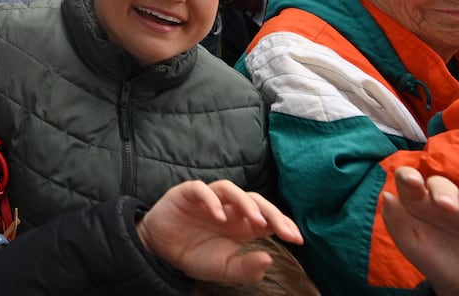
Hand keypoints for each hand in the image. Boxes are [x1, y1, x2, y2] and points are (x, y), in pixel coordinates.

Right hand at [137, 180, 302, 284]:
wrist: (161, 253)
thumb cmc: (196, 257)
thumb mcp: (224, 269)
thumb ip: (246, 268)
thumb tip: (269, 259)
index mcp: (240, 225)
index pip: (267, 217)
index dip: (283, 223)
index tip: (297, 239)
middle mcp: (227, 208)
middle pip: (254, 199)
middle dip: (271, 212)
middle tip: (282, 230)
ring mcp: (208, 199)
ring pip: (230, 189)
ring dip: (245, 202)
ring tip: (254, 220)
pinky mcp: (187, 194)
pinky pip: (201, 189)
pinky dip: (211, 200)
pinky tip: (218, 216)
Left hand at [381, 167, 458, 295]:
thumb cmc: (437, 262)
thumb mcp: (412, 245)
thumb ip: (395, 221)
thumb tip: (387, 195)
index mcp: (424, 206)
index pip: (414, 182)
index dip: (410, 176)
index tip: (409, 180)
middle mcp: (452, 207)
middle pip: (446, 187)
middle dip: (444, 191)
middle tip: (445, 205)